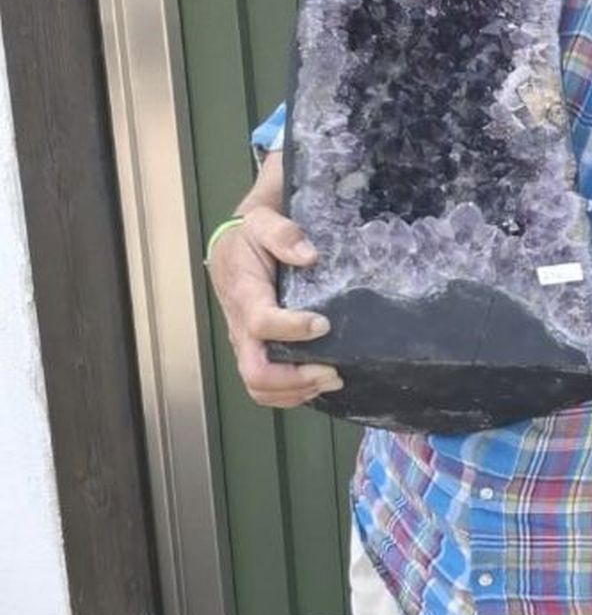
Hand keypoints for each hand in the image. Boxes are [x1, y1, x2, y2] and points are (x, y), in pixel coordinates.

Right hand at [207, 183, 341, 409]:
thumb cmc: (250, 235)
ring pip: (260, 388)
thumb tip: (309, 255)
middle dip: (296, 379)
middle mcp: (241, 326)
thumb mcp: (262, 221)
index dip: (293, 329)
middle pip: (256, 372)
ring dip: (297, 392)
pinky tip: (319, 382)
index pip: (262, 323)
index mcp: (244, 295)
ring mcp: (247, 343)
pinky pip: (267, 387)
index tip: (323, 324)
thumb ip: (283, 234)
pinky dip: (293, 394)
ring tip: (332, 378)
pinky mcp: (257, 350)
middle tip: (333, 371)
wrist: (235, 244)